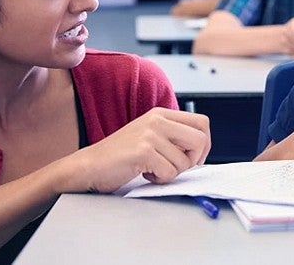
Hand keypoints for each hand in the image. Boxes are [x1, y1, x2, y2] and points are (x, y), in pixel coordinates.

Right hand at [69, 108, 210, 191]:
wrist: (89, 166)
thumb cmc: (121, 156)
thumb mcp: (151, 137)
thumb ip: (174, 137)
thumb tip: (202, 151)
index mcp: (161, 114)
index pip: (202, 122)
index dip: (204, 145)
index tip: (194, 158)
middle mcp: (157, 119)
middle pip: (200, 139)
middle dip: (192, 160)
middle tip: (174, 166)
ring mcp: (150, 134)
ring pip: (184, 162)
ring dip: (171, 173)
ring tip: (151, 169)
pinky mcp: (143, 151)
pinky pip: (170, 172)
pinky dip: (160, 179)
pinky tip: (145, 173)